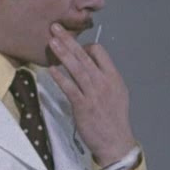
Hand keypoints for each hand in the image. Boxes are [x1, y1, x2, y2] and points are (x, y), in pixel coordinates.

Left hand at [47, 23, 136, 165]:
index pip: (100, 52)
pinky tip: (52, 69)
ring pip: (77, 69)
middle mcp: (104, 82)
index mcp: (114, 77)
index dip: (85, 46)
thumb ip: (104, 77)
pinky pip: (70, 88)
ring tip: (52, 41)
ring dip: (63, 54)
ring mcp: (93, 94)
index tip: (75, 47)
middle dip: (69, 41)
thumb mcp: (117, 93)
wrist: (115, 141)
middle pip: (85, 56)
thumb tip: (89, 64)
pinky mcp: (83, 106)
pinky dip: (61, 77)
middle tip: (55, 28)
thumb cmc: (114, 118)